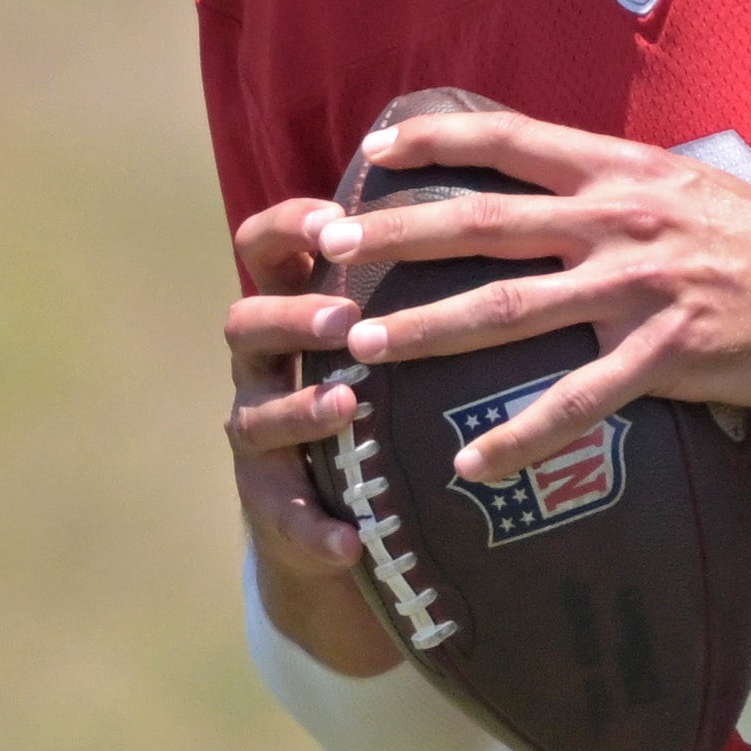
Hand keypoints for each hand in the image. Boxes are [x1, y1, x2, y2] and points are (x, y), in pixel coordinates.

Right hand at [219, 191, 405, 670]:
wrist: (345, 508)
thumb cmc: (382, 390)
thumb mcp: (389, 329)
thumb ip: (419, 277)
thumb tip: (505, 208)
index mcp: (289, 309)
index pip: (265, 247)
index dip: (289, 228)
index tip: (332, 219)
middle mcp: (262, 365)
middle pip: (245, 322)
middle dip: (291, 317)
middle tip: (342, 317)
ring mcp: (257, 433)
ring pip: (255, 418)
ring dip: (299, 410)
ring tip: (344, 408)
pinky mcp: (270, 506)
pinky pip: (283, 518)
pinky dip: (315, 529)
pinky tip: (349, 541)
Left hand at [306, 97, 750, 486]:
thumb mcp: (688, 188)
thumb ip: (615, 187)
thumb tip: (549, 187)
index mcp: (622, 172)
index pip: (510, 142)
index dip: (435, 142)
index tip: (371, 151)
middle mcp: (620, 221)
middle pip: (483, 222)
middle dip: (395, 235)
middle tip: (325, 248)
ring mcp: (639, 288)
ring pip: (509, 309)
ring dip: (427, 328)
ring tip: (362, 347)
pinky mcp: (666, 355)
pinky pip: (577, 401)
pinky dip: (519, 436)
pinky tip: (470, 463)